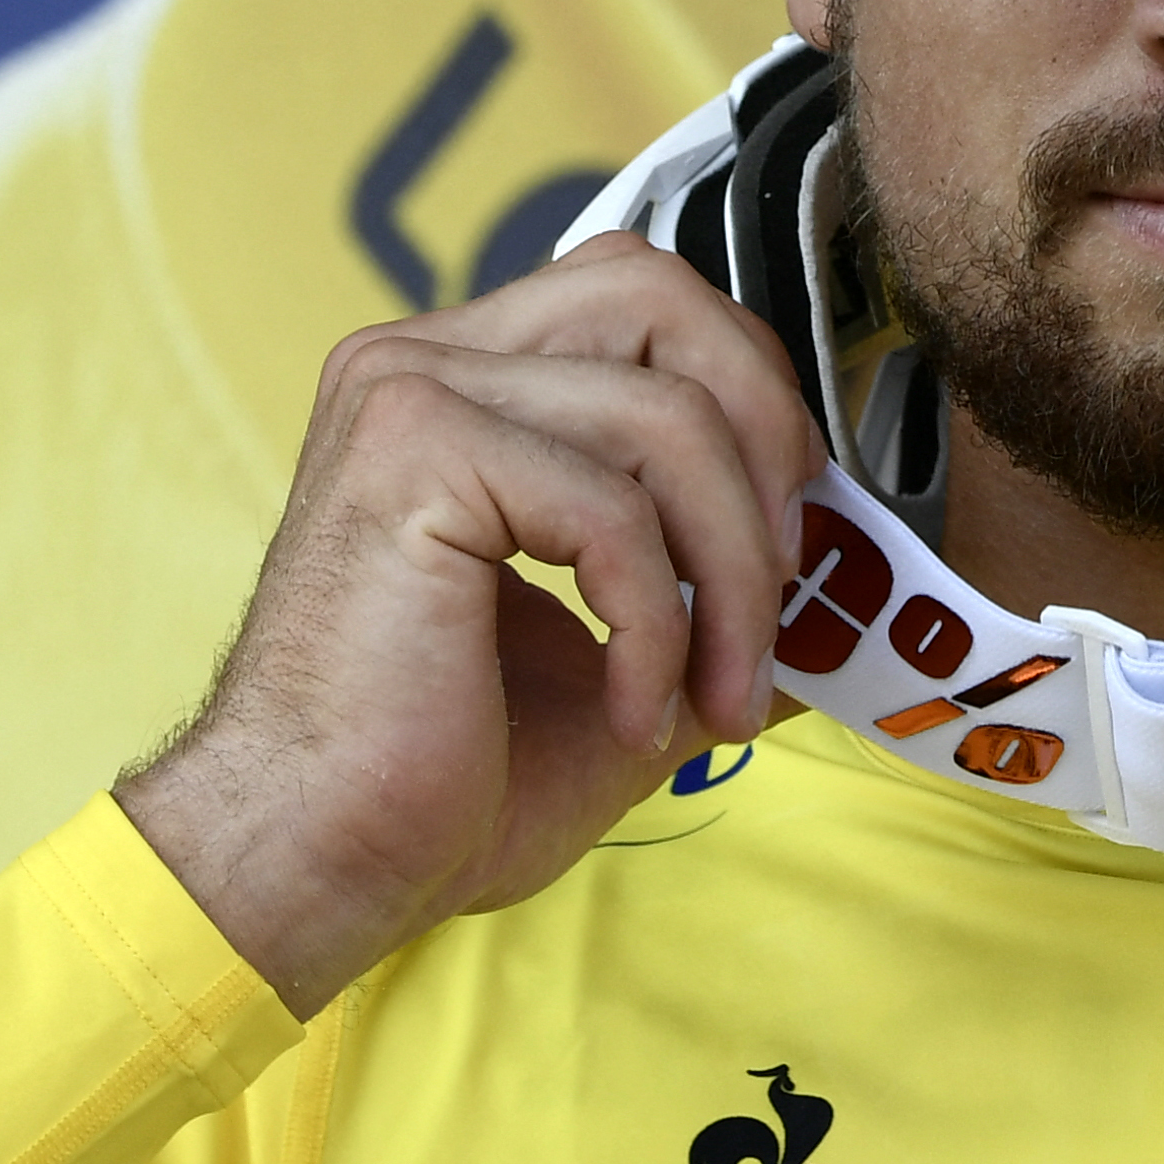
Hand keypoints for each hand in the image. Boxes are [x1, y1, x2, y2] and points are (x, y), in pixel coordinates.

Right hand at [114, 233, 824, 1019]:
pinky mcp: (412, 458)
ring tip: (721, 691)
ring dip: (733, 573)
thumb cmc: (452, 774)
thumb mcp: (635, 653)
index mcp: (468, 380)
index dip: (752, 394)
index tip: (786, 536)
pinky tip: (637, 707)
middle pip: (665, 301)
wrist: (314, 865)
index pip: (651, 298)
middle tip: (777, 589)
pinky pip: (614, 508)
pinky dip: (660, 623)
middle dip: (764, 442)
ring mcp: (409, 395)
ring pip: (668, 416)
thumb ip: (727, 583)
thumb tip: (850, 565)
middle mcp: (423, 359)